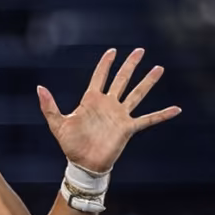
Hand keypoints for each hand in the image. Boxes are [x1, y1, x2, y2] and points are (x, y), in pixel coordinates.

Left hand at [37, 48, 181, 172]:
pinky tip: (176, 109)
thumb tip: (39, 87)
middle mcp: (108, 105)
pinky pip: (148, 119)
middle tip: (140, 50)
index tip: (113, 51)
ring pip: (137, 94)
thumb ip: (49, 106)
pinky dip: (162, 114)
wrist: (83, 164)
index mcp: (91, 100)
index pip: (100, 77)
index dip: (105, 64)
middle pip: (121, 80)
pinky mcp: (128, 128)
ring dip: (148, 82)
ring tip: (159, 68)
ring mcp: (119, 115)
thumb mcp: (57, 123)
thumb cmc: (70, 144)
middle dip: (130, 65)